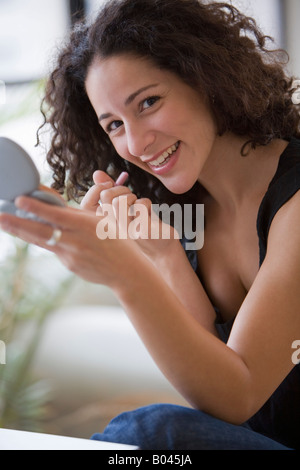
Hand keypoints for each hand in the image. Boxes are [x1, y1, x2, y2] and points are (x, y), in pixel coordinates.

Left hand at [0, 194, 139, 288]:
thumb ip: (76, 212)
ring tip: (3, 222)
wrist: (128, 271)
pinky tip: (35, 233)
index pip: (56, 214)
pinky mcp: (70, 266)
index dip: (37, 207)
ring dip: (21, 231)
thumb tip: (51, 200)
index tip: (20, 199)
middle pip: (41, 230)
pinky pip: (55, 249)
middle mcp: (76, 241)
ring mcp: (71, 256)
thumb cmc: (118, 239)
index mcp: (86, 225)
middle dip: (17, 223)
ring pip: (42, 240)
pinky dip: (45, 240)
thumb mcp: (102, 220)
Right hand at [81, 171, 179, 261]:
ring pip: (121, 200)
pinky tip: (149, 215)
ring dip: (133, 197)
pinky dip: (147, 204)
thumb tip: (97, 173)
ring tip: (138, 205)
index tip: (110, 186)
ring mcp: (125, 231)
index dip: (97, 189)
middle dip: (120, 189)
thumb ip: (108, 192)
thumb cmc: (140, 226)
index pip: (86, 205)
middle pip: (106, 196)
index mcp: (102, 227)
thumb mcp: (122, 209)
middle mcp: (110, 231)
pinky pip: (141, 204)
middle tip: (129, 196)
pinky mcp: (141, 231)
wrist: (161, 250)